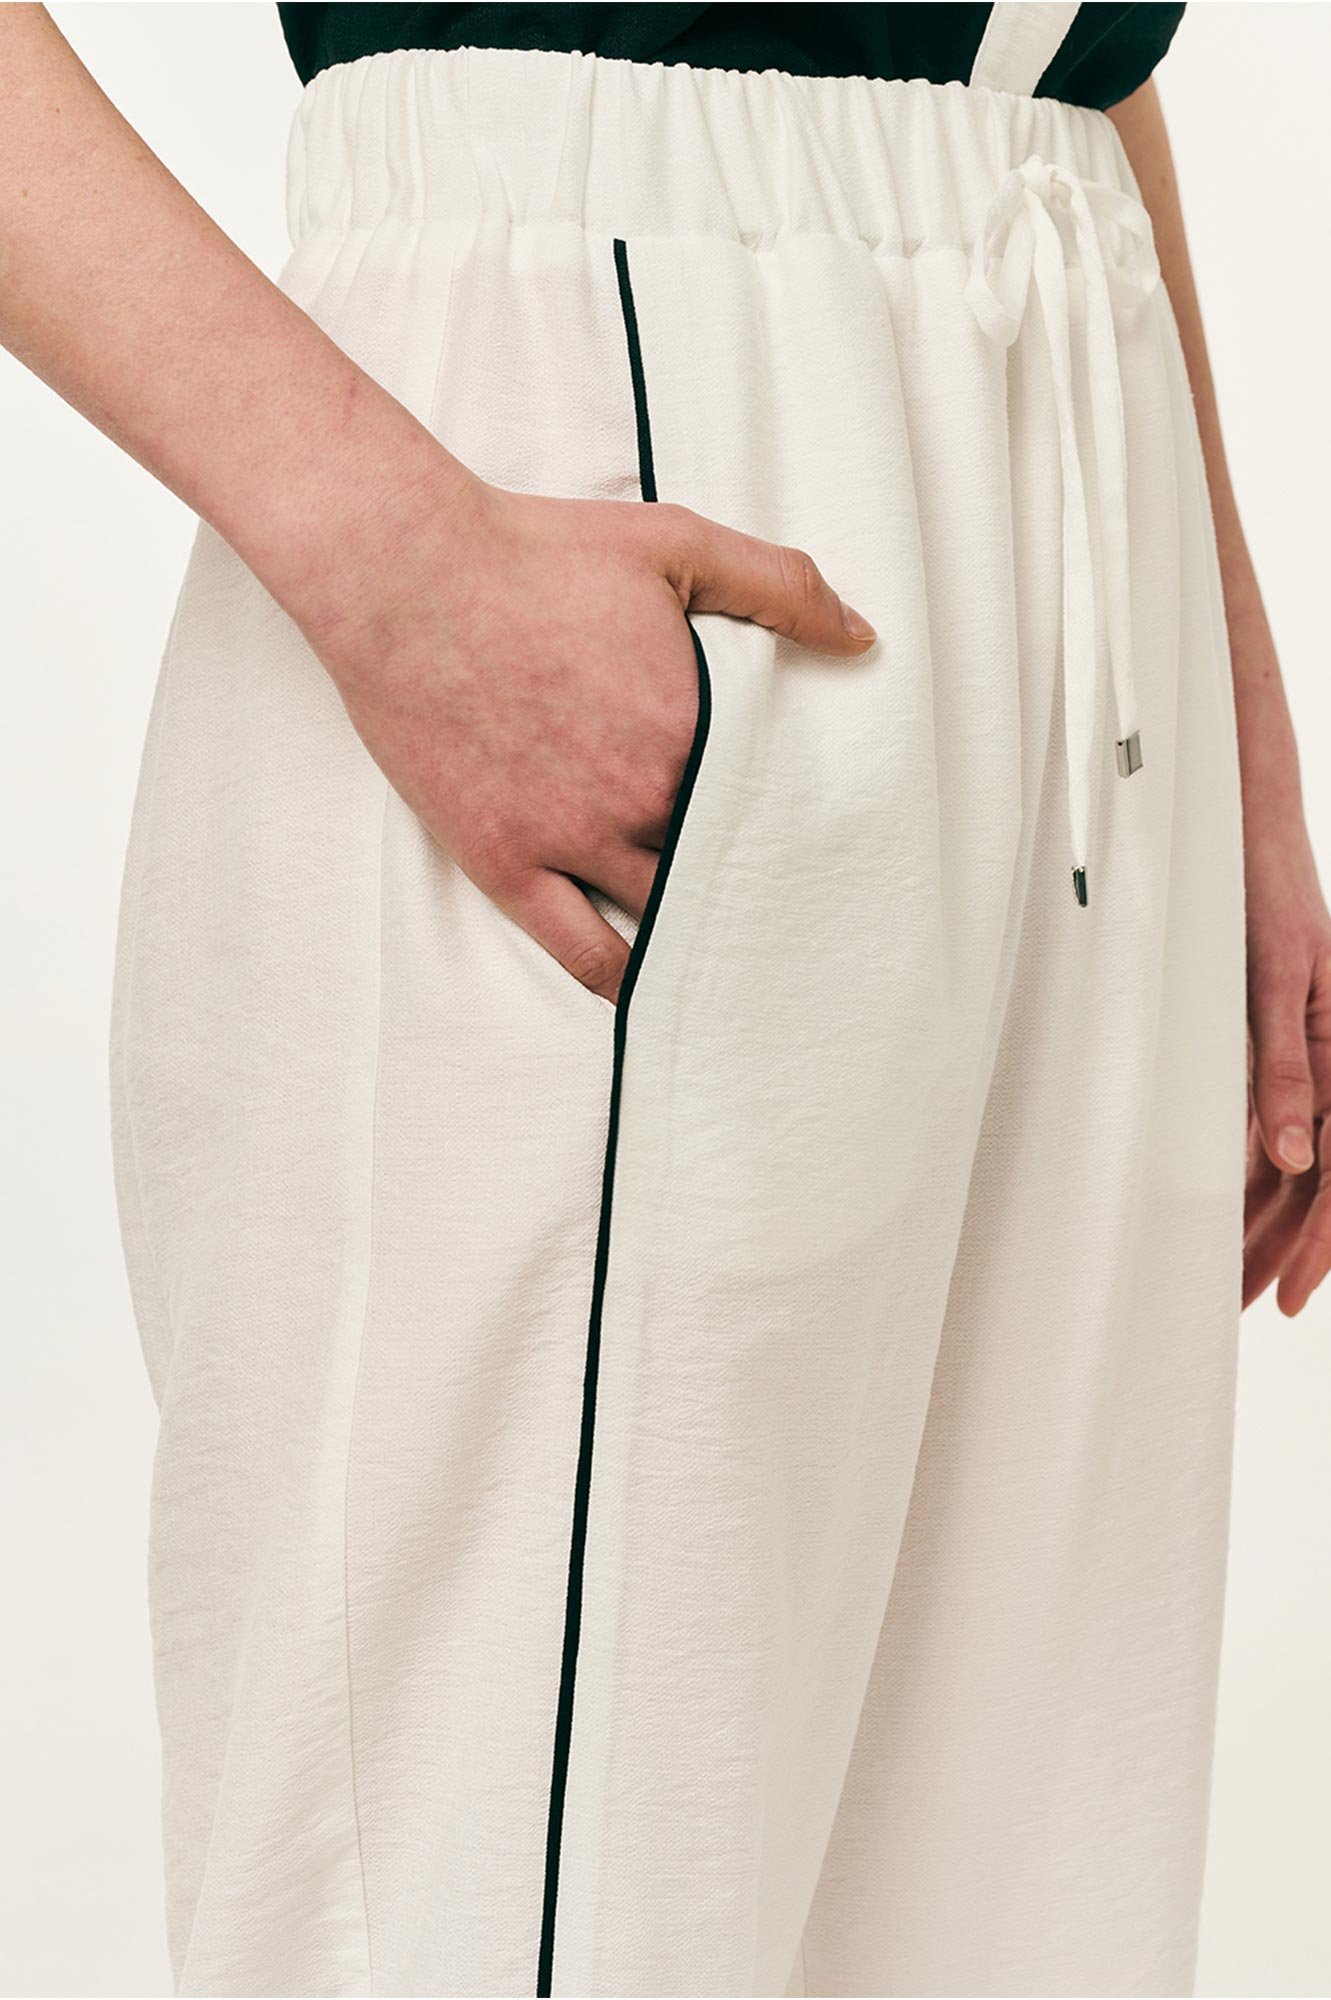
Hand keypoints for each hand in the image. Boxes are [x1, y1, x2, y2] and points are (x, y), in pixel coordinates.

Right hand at [306, 473, 876, 1002]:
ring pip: (668, 917)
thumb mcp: (678, 545)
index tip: (810, 830)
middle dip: (753, 880)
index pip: (773, 802)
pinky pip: (583, 954)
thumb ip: (782, 590)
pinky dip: (624, 980)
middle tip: (781, 898)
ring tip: (728, 945)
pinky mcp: (506, 864)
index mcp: (694, 729)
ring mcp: (573, 840)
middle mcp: (642, 799)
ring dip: (699, 931)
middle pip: (727, 867)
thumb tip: (862, 640)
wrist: (405, 575)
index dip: (791, 817)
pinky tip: (651, 987)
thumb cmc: (536, 554)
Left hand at [1243, 810, 1330, 1315]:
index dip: (1318, 1242)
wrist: (1244, 831)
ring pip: (1298, 1161)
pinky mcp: (1284, 1044)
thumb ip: (1283, 1066)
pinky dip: (1255, 1171)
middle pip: (1324, 1180)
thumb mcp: (1269, 978)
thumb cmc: (1261, 890)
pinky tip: (1230, 1207)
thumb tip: (1290, 1156)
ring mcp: (1315, 1055)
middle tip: (1249, 1306)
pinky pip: (1279, 1122)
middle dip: (1286, 1247)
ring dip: (1266, 1219)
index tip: (1291, 1296)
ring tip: (1230, 1277)